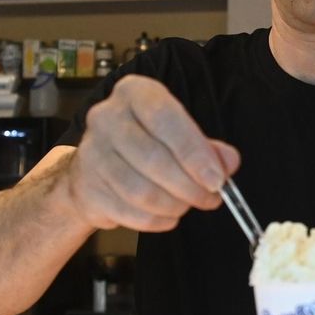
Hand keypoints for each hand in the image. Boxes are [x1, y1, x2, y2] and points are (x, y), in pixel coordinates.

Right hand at [63, 74, 239, 231]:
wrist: (94, 169)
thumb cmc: (143, 144)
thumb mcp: (178, 135)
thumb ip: (207, 147)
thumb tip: (229, 161)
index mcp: (134, 93)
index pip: (166, 119)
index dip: (195, 153)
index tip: (217, 179)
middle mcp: (107, 117)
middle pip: (154, 158)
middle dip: (190, 186)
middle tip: (210, 198)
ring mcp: (91, 152)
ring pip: (140, 190)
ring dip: (174, 206)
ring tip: (186, 206)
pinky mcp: (85, 187)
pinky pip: (127, 212)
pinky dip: (155, 221)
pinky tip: (167, 217)